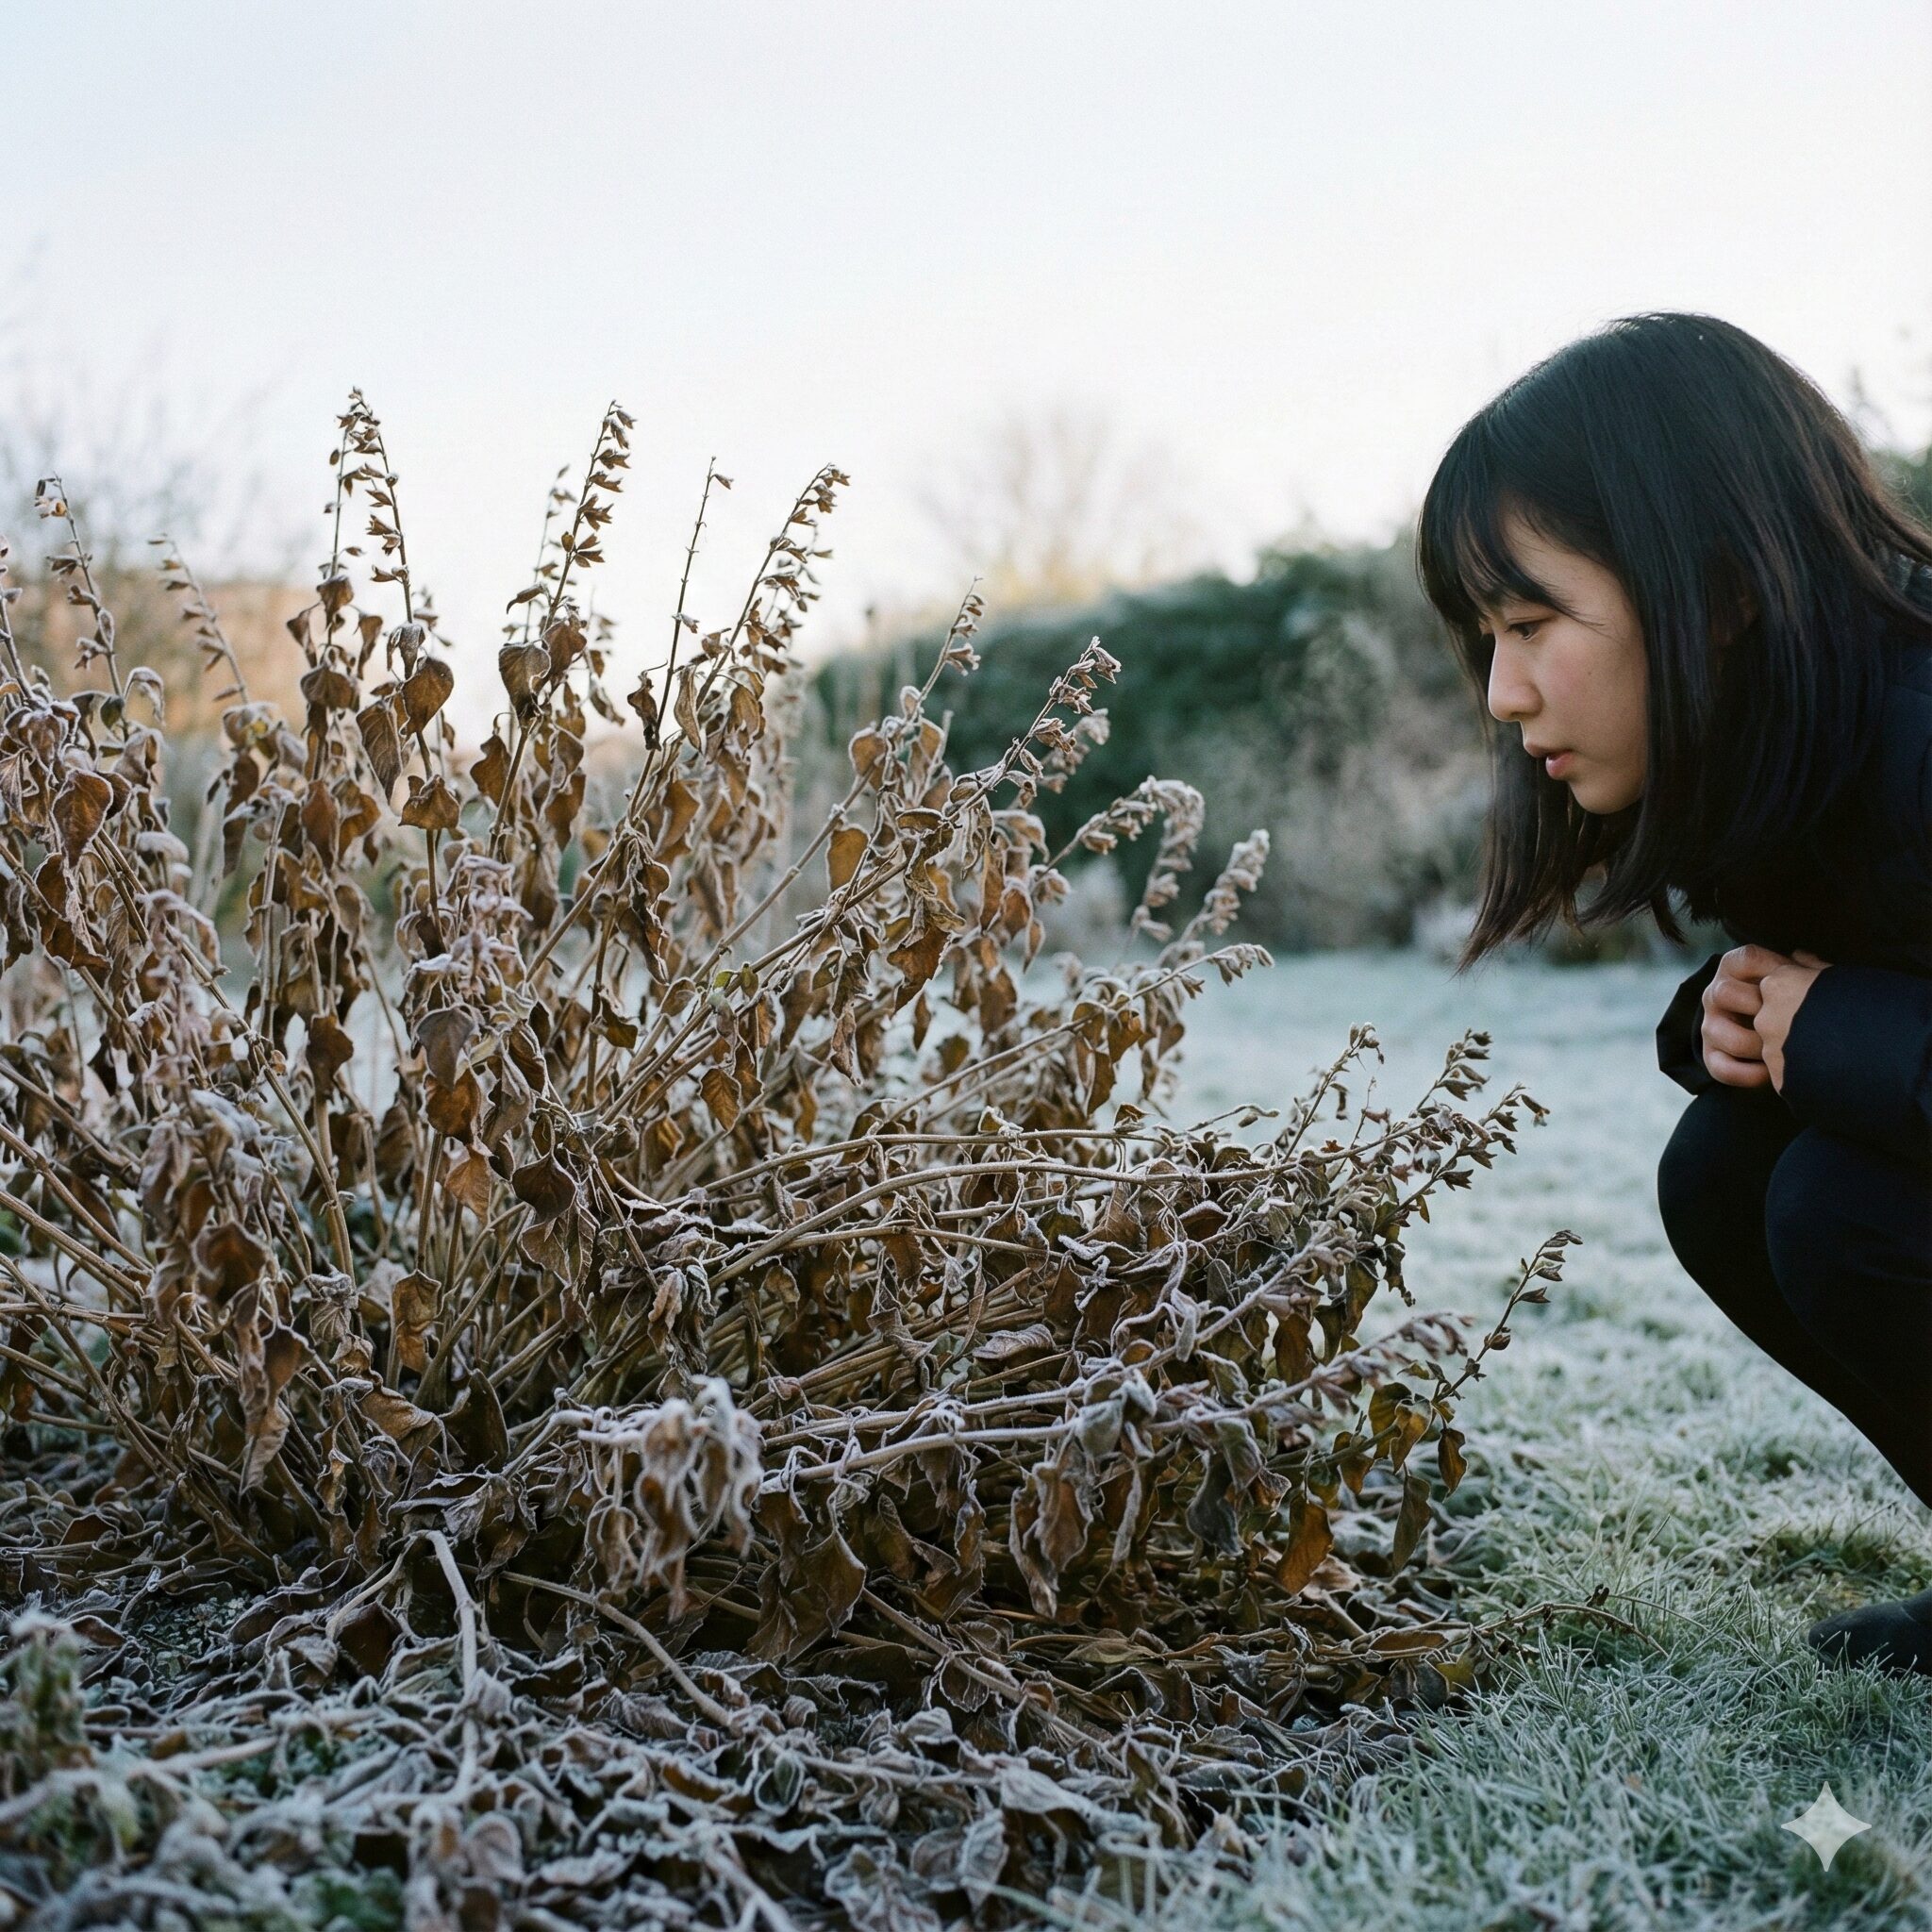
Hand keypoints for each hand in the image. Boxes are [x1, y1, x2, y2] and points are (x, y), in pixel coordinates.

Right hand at [1701, 943, 1830, 1092]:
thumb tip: (1806, 960)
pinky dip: (1751, 1074)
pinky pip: (1723, 1068)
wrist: (1764, 1022)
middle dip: (1765, 1010)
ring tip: (1784, 1051)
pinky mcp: (1710, 1055)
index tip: (1798, 982)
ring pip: (1725, 1035)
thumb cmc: (1785, 995)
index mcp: (1734, 967)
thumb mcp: (1792, 975)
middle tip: (1791, 1022)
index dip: (1776, 970)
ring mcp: (1710, 1025)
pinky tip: (1772, 1072)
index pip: (1748, 958)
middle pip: (1726, 994)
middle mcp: (1715, 993)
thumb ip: (1802, 968)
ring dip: (1759, 1047)